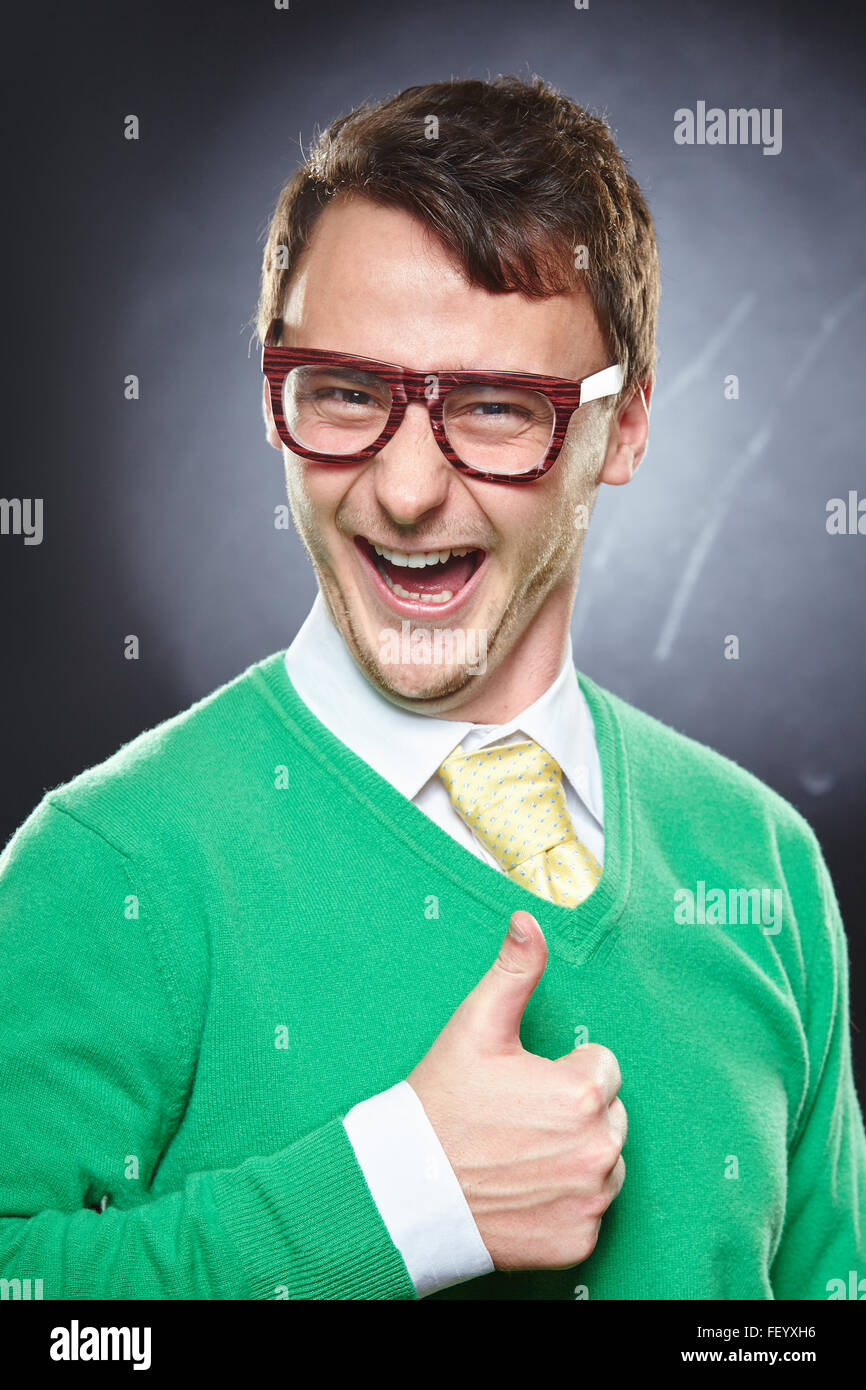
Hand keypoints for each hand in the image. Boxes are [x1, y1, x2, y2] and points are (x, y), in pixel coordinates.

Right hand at [407, 909, 625, 1270]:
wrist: (407, 1189)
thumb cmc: (443, 1103)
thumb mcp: (476, 1028)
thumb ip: (514, 971)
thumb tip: (529, 919)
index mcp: (583, 1091)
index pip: (601, 1068)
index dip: (561, 1071)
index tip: (522, 1085)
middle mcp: (599, 1148)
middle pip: (608, 1115)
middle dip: (574, 1113)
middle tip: (518, 1120)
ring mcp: (590, 1199)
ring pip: (605, 1162)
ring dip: (576, 1157)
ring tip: (521, 1154)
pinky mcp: (579, 1241)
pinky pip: (590, 1212)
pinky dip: (565, 1204)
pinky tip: (524, 1193)